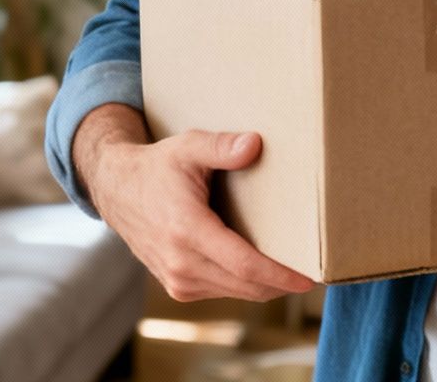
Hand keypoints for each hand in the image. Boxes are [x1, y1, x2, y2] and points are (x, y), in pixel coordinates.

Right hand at [75, 105, 316, 302]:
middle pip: (245, 284)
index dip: (279, 274)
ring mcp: (177, 279)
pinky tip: (267, 270)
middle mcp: (179, 262)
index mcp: (185, 229)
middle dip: (283, 282)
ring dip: (268, 286)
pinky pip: (223, 290)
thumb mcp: (188, 146)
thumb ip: (222, 146)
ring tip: (299, 271)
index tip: (309, 277)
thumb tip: (254, 144)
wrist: (117, 191)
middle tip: (319, 272)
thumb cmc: (158, 166)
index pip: (242, 264)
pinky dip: (248, 284)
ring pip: (237, 292)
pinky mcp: (178, 287)